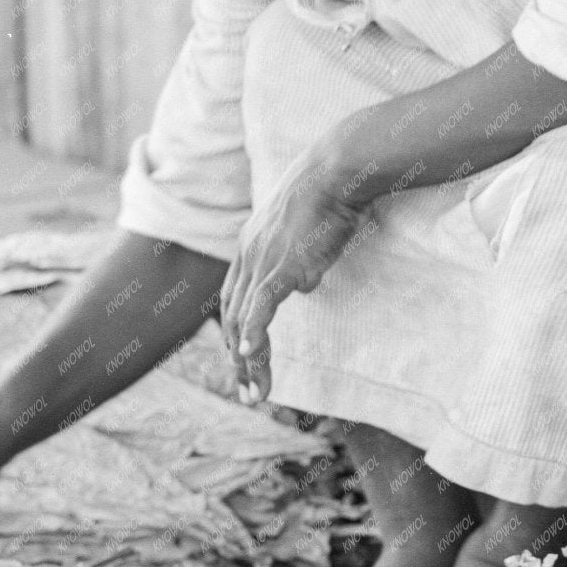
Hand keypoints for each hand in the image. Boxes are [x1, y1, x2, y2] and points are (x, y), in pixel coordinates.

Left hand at [220, 166, 363, 396]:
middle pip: (231, 320)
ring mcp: (262, 261)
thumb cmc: (330, 197)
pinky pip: (262, 306)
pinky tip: (250, 357)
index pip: (233, 303)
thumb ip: (301, 262)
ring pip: (244, 320)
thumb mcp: (309, 236)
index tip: (245, 366)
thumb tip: (305, 286)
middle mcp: (247, 258)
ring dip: (248, 362)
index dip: (236, 337)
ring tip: (256, 393)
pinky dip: (254, 333)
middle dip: (238, 363)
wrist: (335, 171)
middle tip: (250, 395)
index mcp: (249, 250)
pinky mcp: (282, 264)